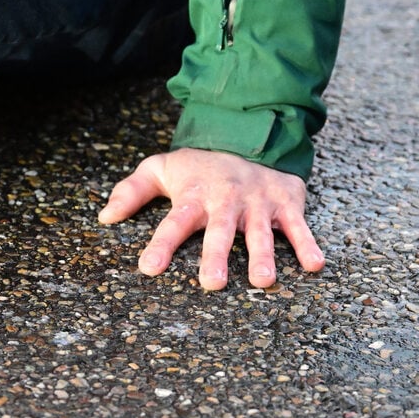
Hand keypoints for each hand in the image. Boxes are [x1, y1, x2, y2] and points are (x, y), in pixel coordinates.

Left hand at [99, 148, 324, 289]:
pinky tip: (314, 265)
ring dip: (263, 256)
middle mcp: (226, 199)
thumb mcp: (161, 169)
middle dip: (215, 255)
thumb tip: (104, 217)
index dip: (161, 245)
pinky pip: (299, 225)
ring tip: (263, 281)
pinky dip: (307, 243)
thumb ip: (132, 191)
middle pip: (219, 230)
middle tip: (212, 283)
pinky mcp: (286, 202)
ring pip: (260, 231)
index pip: (174, 222)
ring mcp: (258, 202)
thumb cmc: (199, 167)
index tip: (148, 268)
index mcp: (194, 196)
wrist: (248, 134)